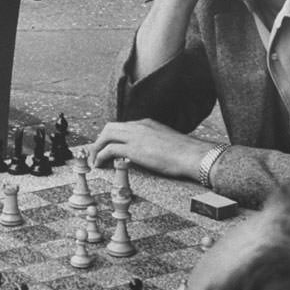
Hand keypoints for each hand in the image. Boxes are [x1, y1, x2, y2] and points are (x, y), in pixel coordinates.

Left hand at [89, 118, 208, 180]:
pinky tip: (100, 165)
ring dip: (97, 148)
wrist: (194, 156)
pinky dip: (100, 156)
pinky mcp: (134, 149)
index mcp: (147, 123)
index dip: (111, 138)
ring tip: (94, 161)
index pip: (122, 127)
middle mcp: (139, 126)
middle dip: (99, 141)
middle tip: (96, 155)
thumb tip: (148, 153)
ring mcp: (136, 136)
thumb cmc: (185, 153)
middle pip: (109, 128)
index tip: (106, 148)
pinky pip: (109, 149)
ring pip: (106, 135)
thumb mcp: (166, 141)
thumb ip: (153, 143)